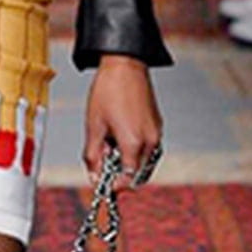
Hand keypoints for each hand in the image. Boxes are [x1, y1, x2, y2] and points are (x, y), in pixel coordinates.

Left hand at [83, 55, 163, 186]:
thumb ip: (93, 155)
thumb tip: (94, 175)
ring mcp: (156, 133)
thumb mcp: (94, 126)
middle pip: (138, 174)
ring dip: (129, 163)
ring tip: (111, 144)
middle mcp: (150, 141)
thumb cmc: (108, 91)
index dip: (114, 186)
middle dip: (121, 174)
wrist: (125, 65)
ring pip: (145, 162)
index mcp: (134, 143)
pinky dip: (136, 151)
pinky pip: (149, 148)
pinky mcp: (157, 125)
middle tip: (104, 159)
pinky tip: (120, 135)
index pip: (128, 179)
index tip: (103, 184)